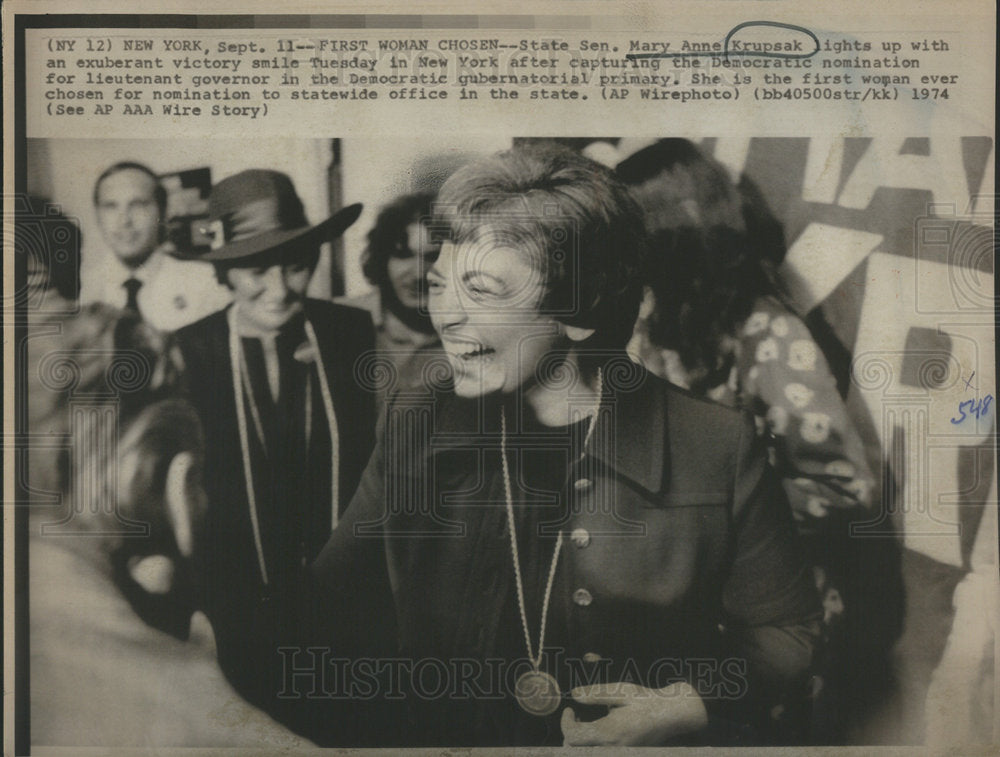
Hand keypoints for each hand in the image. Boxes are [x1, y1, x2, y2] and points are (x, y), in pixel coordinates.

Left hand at [560, 681, 707, 745]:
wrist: (672, 715)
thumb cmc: (647, 700)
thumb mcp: (621, 691)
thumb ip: (596, 694)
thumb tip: (575, 695)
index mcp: (609, 732)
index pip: (572, 737)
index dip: (565, 723)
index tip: (569, 710)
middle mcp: (612, 748)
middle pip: (576, 750)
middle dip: (570, 734)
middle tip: (576, 716)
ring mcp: (619, 753)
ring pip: (587, 753)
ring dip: (581, 741)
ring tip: (586, 723)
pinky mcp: (625, 753)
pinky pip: (601, 752)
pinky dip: (593, 745)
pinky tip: (599, 730)